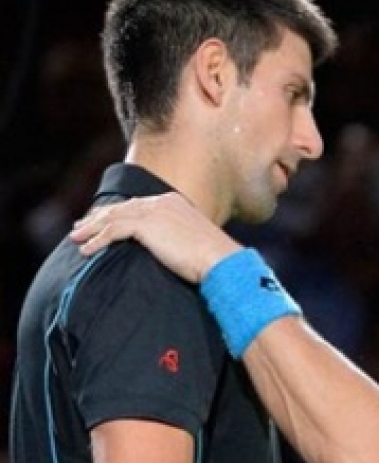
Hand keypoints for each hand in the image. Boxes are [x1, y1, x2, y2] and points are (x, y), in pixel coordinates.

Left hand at [69, 192, 239, 283]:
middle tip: (80, 227)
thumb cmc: (212, 258)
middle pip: (121, 208)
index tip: (101, 221)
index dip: (116, 213)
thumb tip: (168, 248)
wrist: (219, 260)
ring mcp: (153, 211)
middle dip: (98, 217)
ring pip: (112, 217)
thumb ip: (176, 237)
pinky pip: (113, 230)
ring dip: (91, 229)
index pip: (136, 205)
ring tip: (76, 239)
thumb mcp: (193, 241)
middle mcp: (161, 201)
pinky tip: (87, 250)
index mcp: (173, 202)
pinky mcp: (146, 225)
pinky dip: (97, 240)